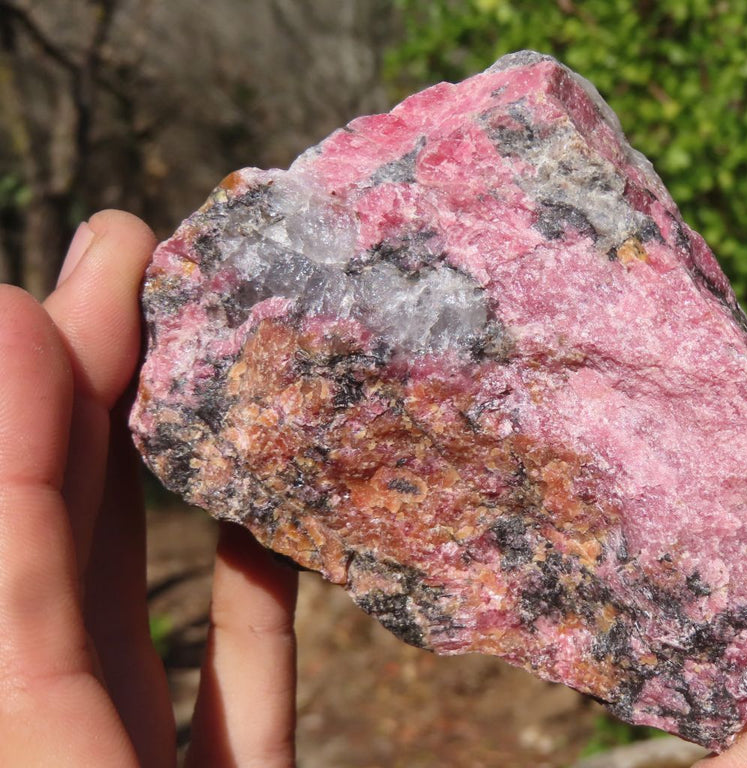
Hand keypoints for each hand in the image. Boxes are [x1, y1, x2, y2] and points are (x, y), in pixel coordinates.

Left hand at [0, 211, 298, 766]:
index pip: (12, 491)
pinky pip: (246, 671)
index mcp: (1, 678)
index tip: (113, 252)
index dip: (54, 368)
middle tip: (167, 262)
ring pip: (145, 581)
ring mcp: (134, 742)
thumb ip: (8, 539)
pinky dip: (263, 589)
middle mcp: (47, 702)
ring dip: (186, 470)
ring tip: (229, 358)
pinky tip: (284, 515)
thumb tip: (8, 322)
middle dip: (116, 381)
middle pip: (73, 515)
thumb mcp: (32, 718)